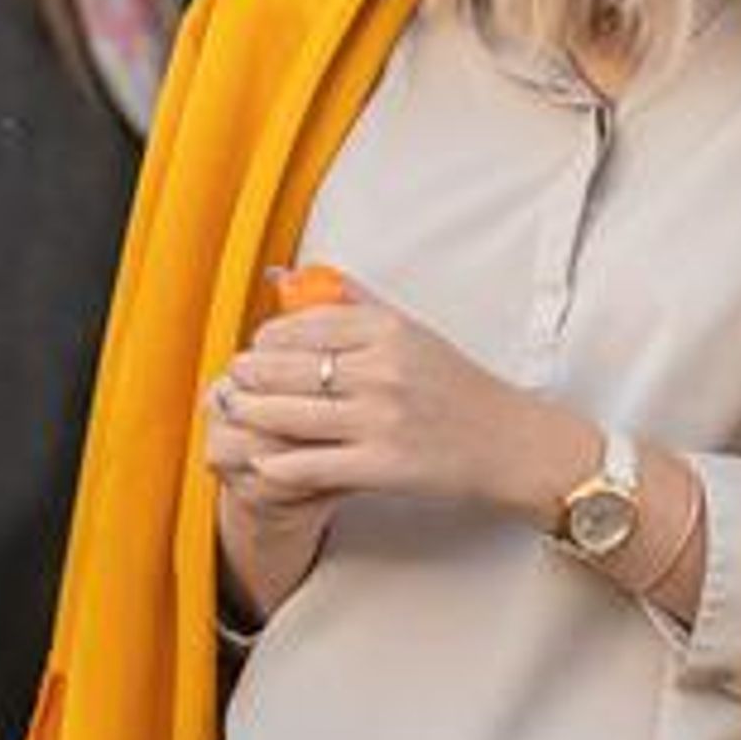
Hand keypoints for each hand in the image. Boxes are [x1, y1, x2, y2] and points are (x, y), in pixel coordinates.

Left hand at [207, 268, 577, 527]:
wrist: (512, 444)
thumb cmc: (459, 389)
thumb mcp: (412, 331)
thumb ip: (354, 302)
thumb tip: (292, 274)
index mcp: (387, 331)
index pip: (301, 326)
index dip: (264, 341)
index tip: (253, 350)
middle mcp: (383, 371)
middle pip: (287, 369)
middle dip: (246, 378)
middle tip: (227, 383)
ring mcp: (382, 419)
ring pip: (290, 416)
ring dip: (250, 416)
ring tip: (232, 415)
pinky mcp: (384, 465)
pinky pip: (313, 463)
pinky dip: (279, 464)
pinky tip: (260, 462)